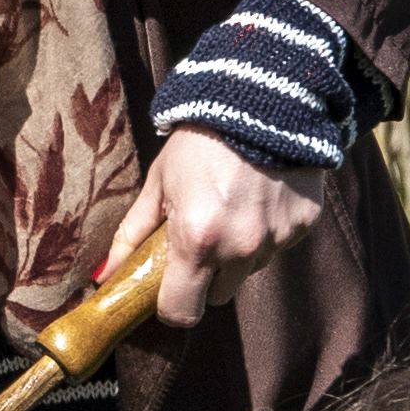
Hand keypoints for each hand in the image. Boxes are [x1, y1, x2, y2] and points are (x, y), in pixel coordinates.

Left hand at [119, 126, 322, 329]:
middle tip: (199, 239)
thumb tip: (106, 274)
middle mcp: (240, 249)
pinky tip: (259, 196)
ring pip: (249, 271)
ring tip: (231, 207)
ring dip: (237, 253)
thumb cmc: (199, 141)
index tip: (167, 288)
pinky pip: (277, 246)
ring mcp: (276, 239)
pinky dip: (265, 231)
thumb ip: (133, 233)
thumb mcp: (159, 183)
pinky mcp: (303, 226)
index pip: (181, 312)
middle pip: (217, 297)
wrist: (262, 98)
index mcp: (197, 241)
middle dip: (205, 278)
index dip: (170, 305)